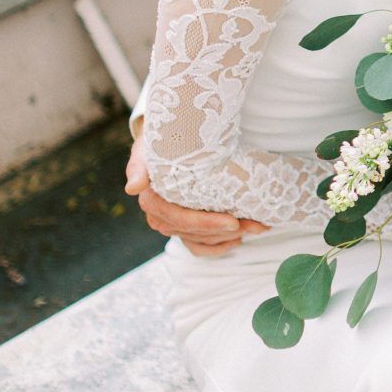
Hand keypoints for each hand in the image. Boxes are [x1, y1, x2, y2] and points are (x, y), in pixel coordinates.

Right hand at [124, 126, 269, 255]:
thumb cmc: (158, 144)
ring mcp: (173, 225)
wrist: (163, 144)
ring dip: (230, 237)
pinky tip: (237, 241)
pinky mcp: (183, 228)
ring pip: (203, 240)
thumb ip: (138, 168)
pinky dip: (218, 247)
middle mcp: (160, 218)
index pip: (181, 219)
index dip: (207, 223)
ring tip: (257, 226)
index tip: (233, 221)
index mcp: (152, 202)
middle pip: (196, 232)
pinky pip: (199, 247)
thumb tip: (134, 188)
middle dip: (228, 231)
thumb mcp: (146, 150)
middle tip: (257, 224)